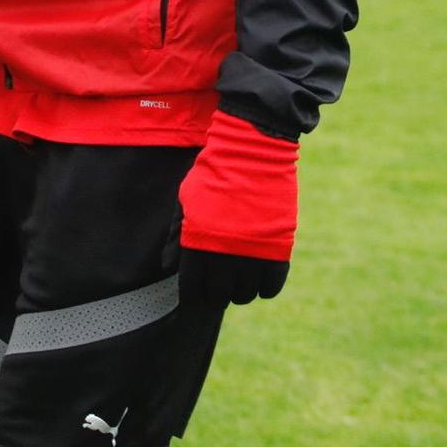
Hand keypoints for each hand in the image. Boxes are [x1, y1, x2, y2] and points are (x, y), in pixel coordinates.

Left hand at [177, 110, 299, 304]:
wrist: (252, 152)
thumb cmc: (215, 173)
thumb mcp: (187, 200)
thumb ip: (177, 235)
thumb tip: (166, 265)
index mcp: (199, 241)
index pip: (192, 286)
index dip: (192, 295)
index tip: (194, 294)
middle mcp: (225, 252)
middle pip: (219, 295)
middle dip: (216, 294)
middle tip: (218, 287)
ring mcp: (254, 252)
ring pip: (246, 294)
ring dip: (240, 291)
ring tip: (239, 280)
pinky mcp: (279, 248)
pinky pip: (272, 286)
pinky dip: (265, 288)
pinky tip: (259, 277)